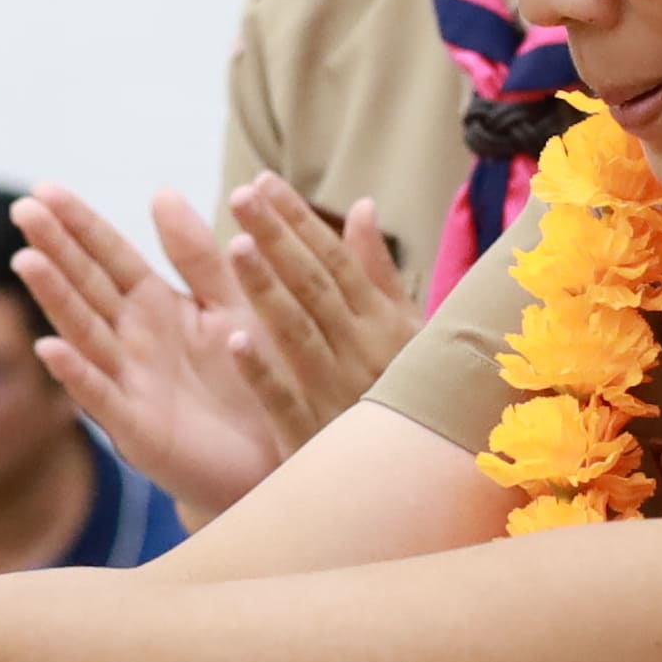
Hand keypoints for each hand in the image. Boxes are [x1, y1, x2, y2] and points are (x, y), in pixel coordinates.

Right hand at [14, 186, 291, 514]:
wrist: (276, 457)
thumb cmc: (250, 379)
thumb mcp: (230, 304)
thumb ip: (197, 255)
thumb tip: (160, 192)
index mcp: (155, 305)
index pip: (108, 256)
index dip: (79, 223)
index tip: (43, 188)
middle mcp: (131, 341)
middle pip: (87, 286)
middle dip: (55, 249)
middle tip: (22, 210)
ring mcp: (129, 383)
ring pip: (85, 333)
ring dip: (55, 299)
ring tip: (26, 261)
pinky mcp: (138, 429)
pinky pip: (103, 397)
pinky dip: (76, 375)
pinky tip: (48, 348)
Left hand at [208, 179, 417, 455]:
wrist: (428, 478)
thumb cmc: (414, 394)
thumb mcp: (408, 331)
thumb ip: (379, 272)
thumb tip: (361, 207)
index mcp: (380, 322)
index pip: (334, 261)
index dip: (298, 221)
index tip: (263, 182)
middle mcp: (361, 351)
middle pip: (313, 286)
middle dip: (278, 238)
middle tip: (240, 196)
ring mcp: (338, 393)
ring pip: (299, 335)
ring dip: (268, 293)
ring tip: (236, 249)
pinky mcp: (315, 438)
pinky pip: (286, 403)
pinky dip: (263, 373)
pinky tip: (233, 343)